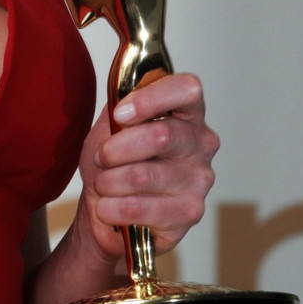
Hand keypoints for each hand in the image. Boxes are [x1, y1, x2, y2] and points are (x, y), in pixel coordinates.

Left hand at [73, 71, 218, 271]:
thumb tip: (123, 99)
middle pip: (160, 136)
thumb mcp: (109, 129)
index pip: (187, 90)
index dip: (151, 99)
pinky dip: (110, 208)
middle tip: (101, 158)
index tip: (120, 114)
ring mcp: (199, 180)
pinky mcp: (189, 213)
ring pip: (141, 176)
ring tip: (105, 186)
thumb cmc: (113, 166)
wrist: (107, 212)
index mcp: (185, 114)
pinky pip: (137, 207)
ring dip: (108, 182)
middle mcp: (201, 144)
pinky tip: (110, 208)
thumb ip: (118, 108)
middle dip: (115, 149)